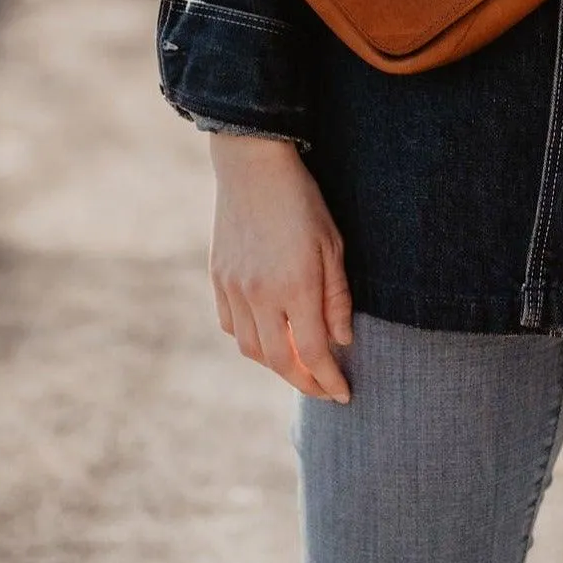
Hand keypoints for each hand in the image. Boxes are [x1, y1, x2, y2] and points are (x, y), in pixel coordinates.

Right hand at [207, 133, 353, 401]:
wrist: (252, 167)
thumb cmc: (302, 202)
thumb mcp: (332, 244)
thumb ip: (337, 297)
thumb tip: (341, 342)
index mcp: (296, 286)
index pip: (315, 353)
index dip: (329, 380)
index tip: (343, 394)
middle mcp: (261, 294)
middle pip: (280, 362)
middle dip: (304, 383)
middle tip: (323, 389)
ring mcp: (234, 288)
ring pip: (251, 349)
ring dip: (276, 364)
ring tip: (298, 363)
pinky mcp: (218, 278)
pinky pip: (231, 326)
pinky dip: (250, 339)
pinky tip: (268, 334)